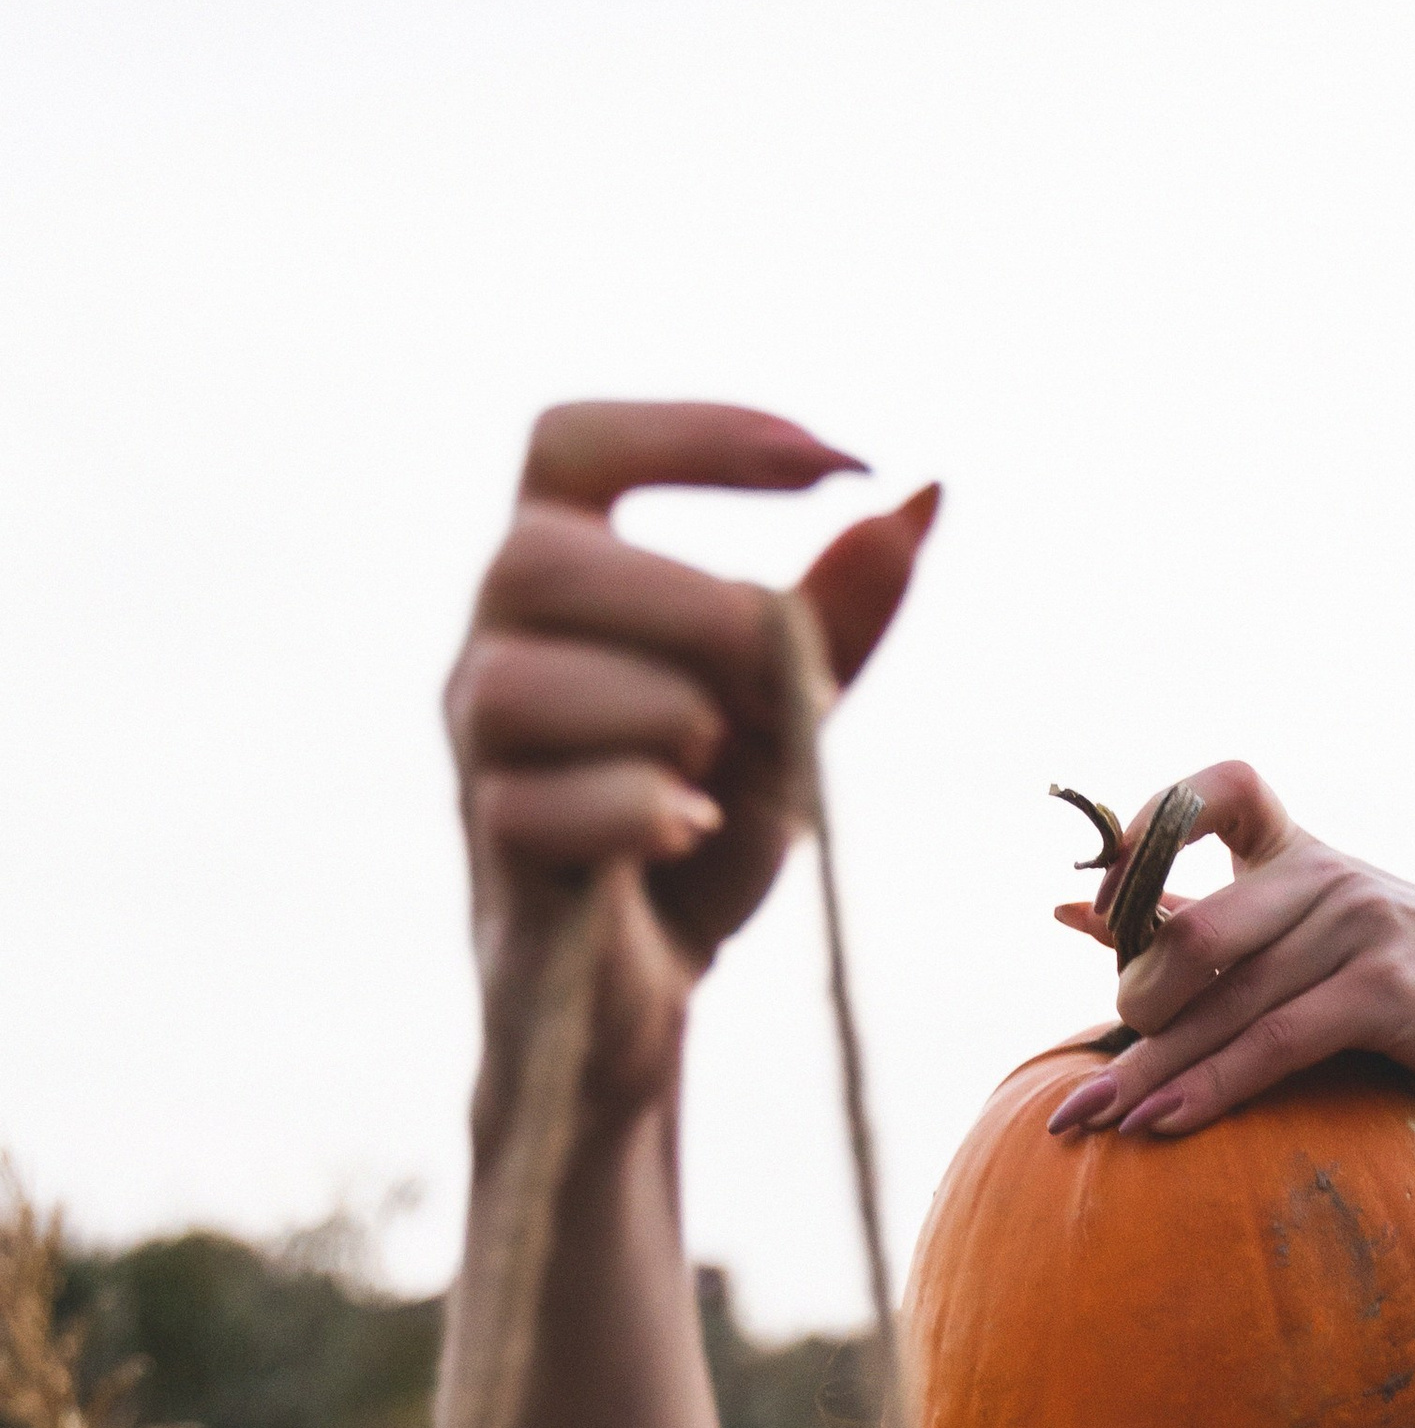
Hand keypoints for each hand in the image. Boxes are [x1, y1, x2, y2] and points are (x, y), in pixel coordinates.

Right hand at [447, 401, 938, 1143]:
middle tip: (767, 687)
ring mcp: (478, 750)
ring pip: (531, 682)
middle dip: (692, 612)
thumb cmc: (699, 831)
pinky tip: (690, 829)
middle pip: (542, 556)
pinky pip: (545, 803)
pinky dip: (643, 811)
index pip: (573, 443)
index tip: (838, 467)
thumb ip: (836, 614)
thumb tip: (923, 492)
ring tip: (714, 774)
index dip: (698, 433)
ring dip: (667, 718)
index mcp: (556, 583)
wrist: (648, 993)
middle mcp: (491, 646)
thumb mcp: (789, 714)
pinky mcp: (493, 850)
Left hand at [1044, 762, 1414, 1139]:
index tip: (1094, 895)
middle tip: (1104, 1069)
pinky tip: (1161, 1125)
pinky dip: (1210, 1089)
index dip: (1150, 825)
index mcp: (1300, 850)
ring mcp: (1356, 928)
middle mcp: (1324, 876)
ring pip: (1224, 1004)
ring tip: (1090, 1119)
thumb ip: (1207, 921)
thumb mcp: (1313, 929)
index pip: (1222, 791)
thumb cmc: (1406, 973)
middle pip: (1193, 935)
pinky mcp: (1384, 990)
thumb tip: (1074, 912)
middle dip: (1133, 1010)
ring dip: (1147, 1074)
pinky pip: (1274, 1044)